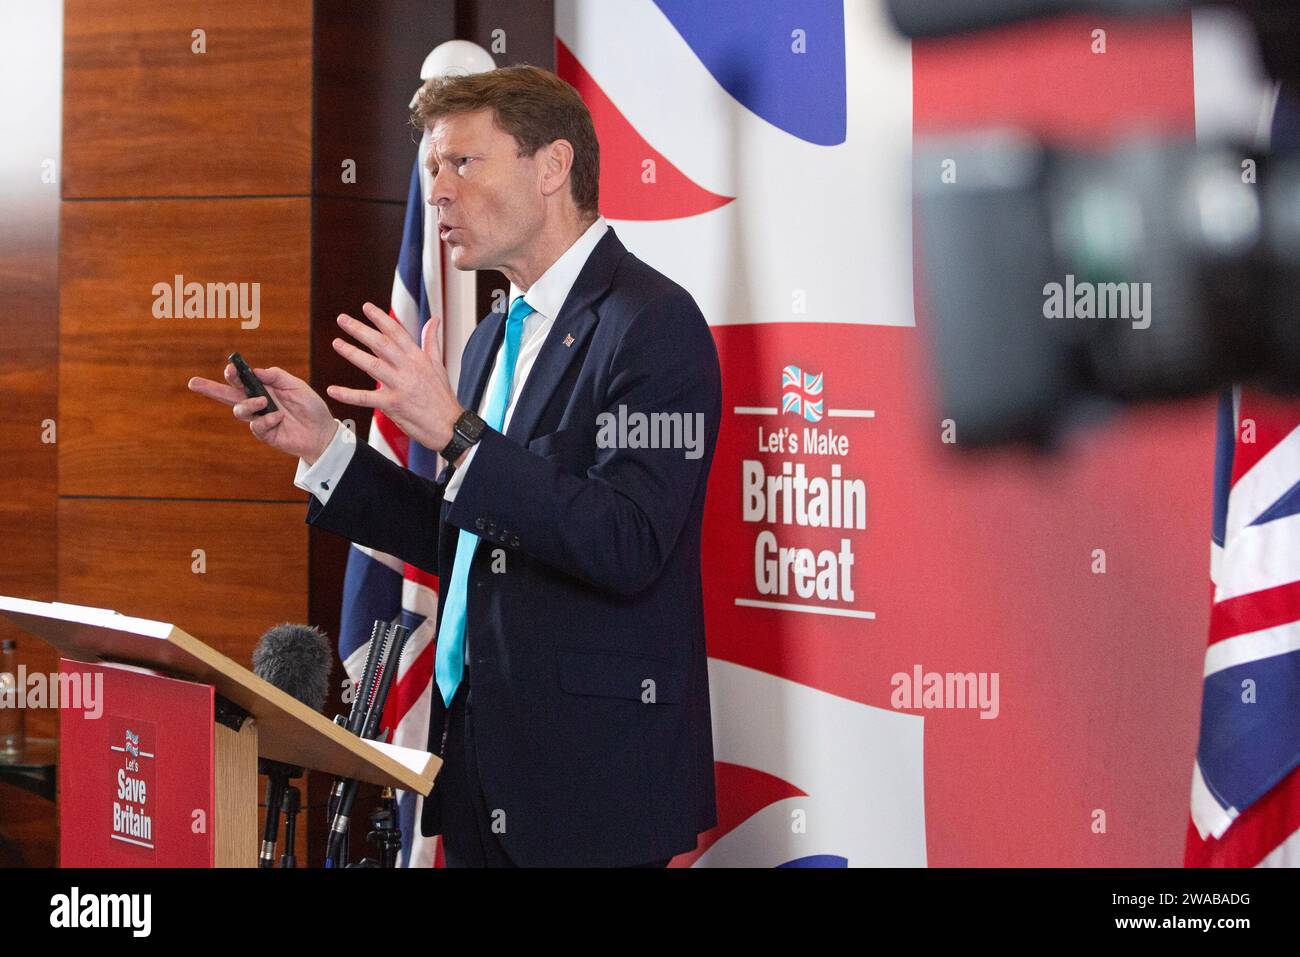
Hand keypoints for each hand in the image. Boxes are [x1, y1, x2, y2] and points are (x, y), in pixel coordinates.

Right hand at [187, 363, 337, 463]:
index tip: (230, 368)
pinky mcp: (265, 434)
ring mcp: (259, 419)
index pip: (241, 380)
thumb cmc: (310, 407)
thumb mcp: (296, 385)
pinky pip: (257, 426)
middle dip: (210, 388)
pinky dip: (267, 420)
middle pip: (228, 396)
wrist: (323, 431)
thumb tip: (255, 371)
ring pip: (239, 411)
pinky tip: (279, 418)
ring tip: (263, 402)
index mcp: (263, 389)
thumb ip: (275, 376)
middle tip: (193, 382)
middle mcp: (258, 403)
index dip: (232, 374)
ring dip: (248, 404)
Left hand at [327, 301, 462, 452]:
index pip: (396, 332)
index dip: (380, 318)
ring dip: (352, 353)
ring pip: (371, 365)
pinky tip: (332, 390)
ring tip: (336, 343)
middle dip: (360, 330)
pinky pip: (366, 398)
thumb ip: (431, 340)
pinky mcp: (393, 404)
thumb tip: (434, 319)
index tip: (366, 307)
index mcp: (418, 358)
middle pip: (380, 344)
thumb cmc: (442, 396)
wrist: (449, 426)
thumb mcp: (438, 365)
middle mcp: (408, 368)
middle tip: (342, 319)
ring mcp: (400, 386)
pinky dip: (348, 394)